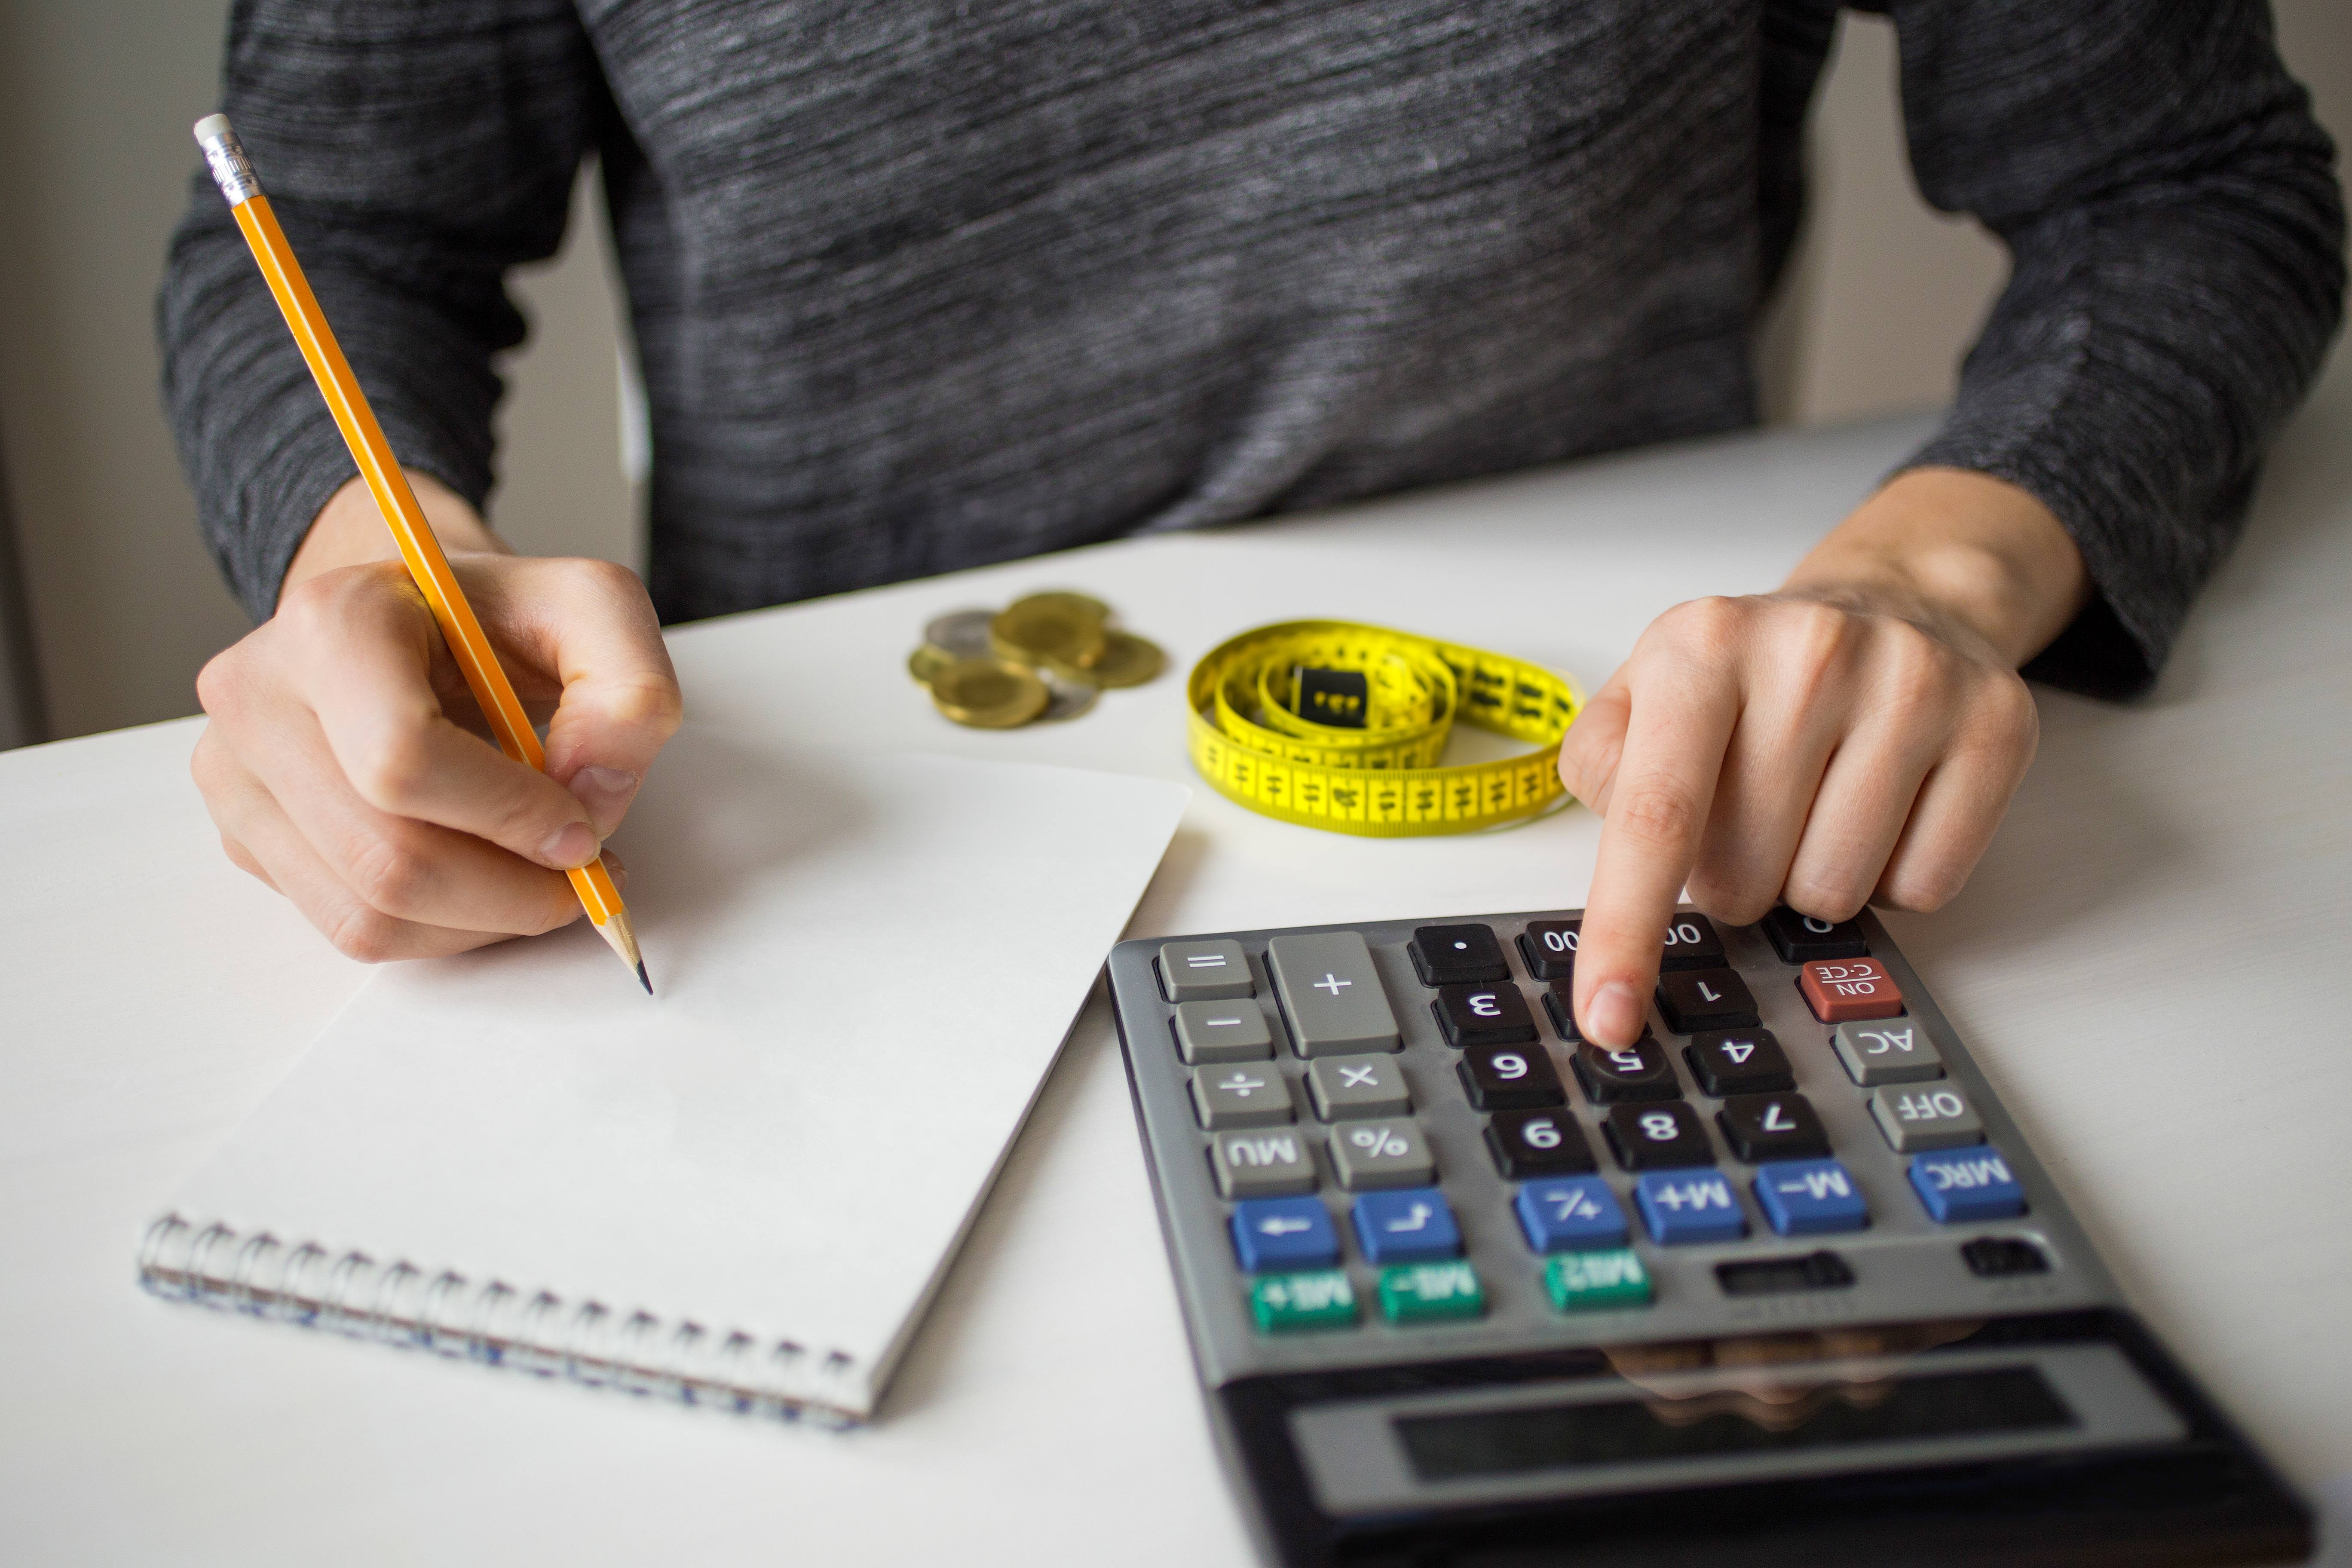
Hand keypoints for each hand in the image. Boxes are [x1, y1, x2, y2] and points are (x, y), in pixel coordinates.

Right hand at [192, 472, 682, 959]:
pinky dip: (441, 928)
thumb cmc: (496, 621)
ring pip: (368, 913)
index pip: (404, 762)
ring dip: (482, 920)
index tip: (581, 830)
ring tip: (538, 877)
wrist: (416, 626)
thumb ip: (630, 689)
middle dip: (510, 891)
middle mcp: (258, 697)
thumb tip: (590, 794)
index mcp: (333, 622)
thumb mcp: (593, 611)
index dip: (509, 818)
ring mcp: (237, 773)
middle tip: (580, 874)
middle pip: (388, 858)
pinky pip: (351, 927)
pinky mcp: (244, 836)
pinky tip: (484, 880)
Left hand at [1556, 468, 2088, 1045]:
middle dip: (1734, 877)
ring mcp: (1913, 684)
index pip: (1658, 817)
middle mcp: (1810, 653)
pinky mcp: (1995, 725)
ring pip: (1834, 894)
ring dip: (1811, 878)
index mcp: (1702, 647)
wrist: (1893, 603)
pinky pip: (1924, 886)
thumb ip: (1604, 773)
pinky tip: (1884, 805)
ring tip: (1817, 802)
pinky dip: (1893, 873)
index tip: (1609, 1018)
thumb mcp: (1644, 695)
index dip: (1627, 929)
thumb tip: (1618, 861)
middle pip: (1744, 877)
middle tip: (1752, 812)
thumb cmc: (1752, 674)